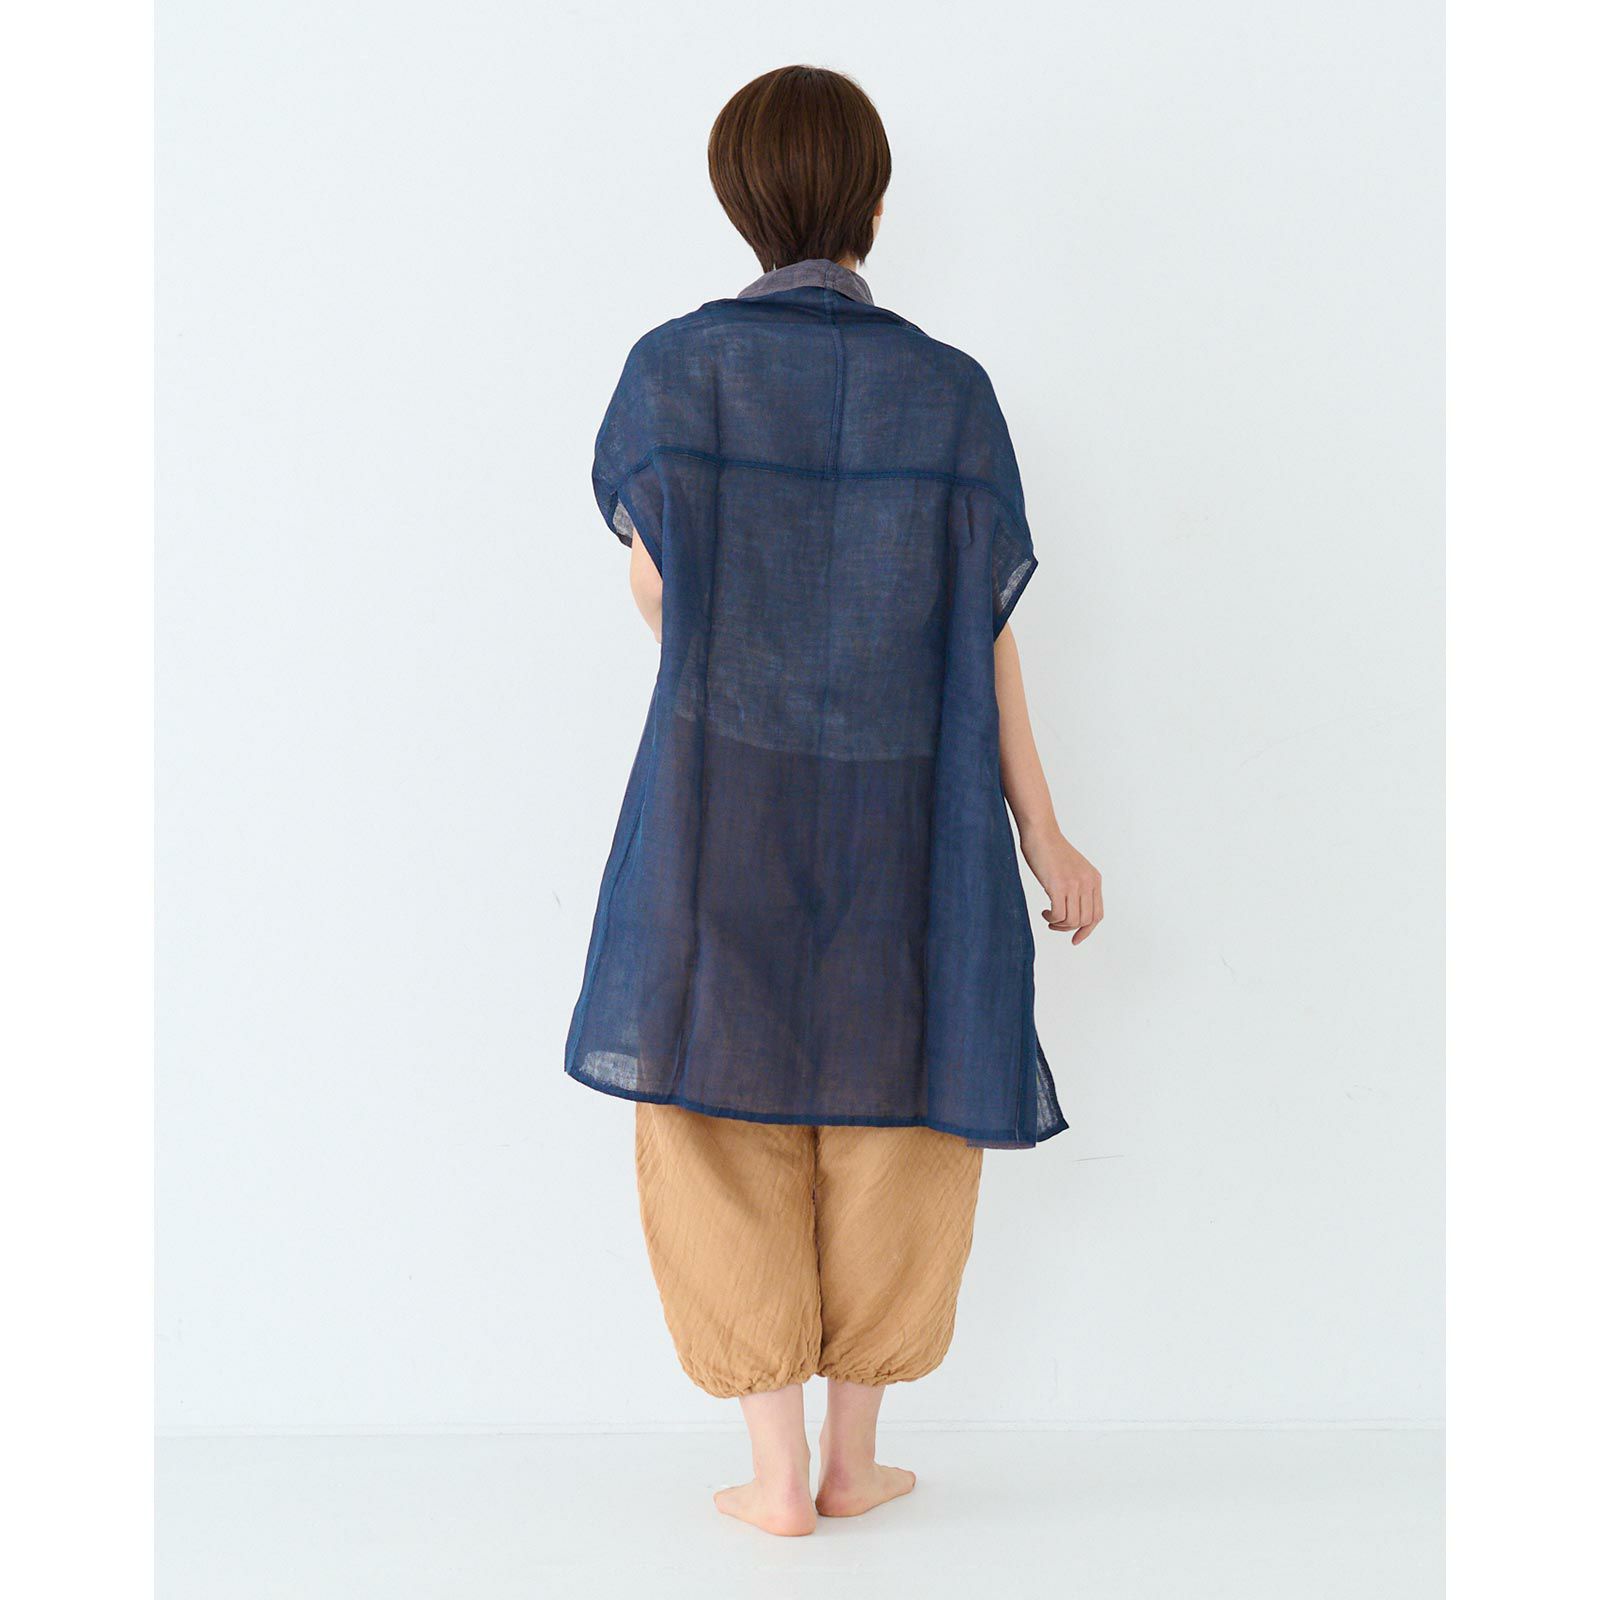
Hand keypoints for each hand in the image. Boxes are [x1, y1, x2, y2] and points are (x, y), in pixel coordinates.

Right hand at [1019, 824, 1102, 943]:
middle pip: (1086, 920)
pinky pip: (1059, 914)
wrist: (1041, 833)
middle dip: (1069, 929)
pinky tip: (1044, 912)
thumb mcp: (1073, 870)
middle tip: (1054, 925)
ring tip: (1048, 918)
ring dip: (1059, 925)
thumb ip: (1078, 887)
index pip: (1097, 914)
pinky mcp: (1058, 885)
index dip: (1087, 930)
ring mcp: (1074, 884)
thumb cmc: (1051, 850)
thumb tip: (1073, 913)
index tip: (1075, 939)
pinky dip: (1051, 918)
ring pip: (1072, 920)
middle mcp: (1088, 883)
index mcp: (1094, 879)